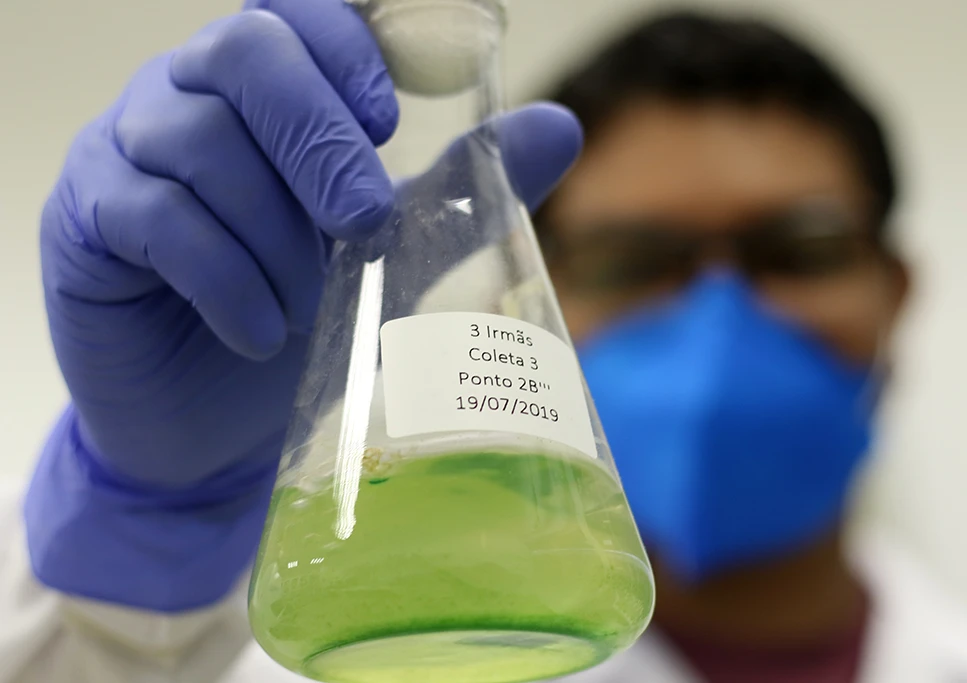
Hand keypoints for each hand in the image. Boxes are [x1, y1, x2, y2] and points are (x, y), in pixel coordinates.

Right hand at [28, 0, 581, 610]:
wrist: (215, 425)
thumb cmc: (305, 321)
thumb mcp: (392, 250)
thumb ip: (459, 186)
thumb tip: (558, 124)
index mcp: (263, 89)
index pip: (292, 12)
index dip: (341, 43)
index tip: (386, 116)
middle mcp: (186, 98)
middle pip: (242, 52)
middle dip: (316, 135)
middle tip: (363, 218)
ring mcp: (126, 153)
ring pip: (197, 141)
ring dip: (274, 232)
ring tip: (311, 305)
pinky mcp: (86, 221)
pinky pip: (154, 218)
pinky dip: (225, 277)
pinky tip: (263, 330)